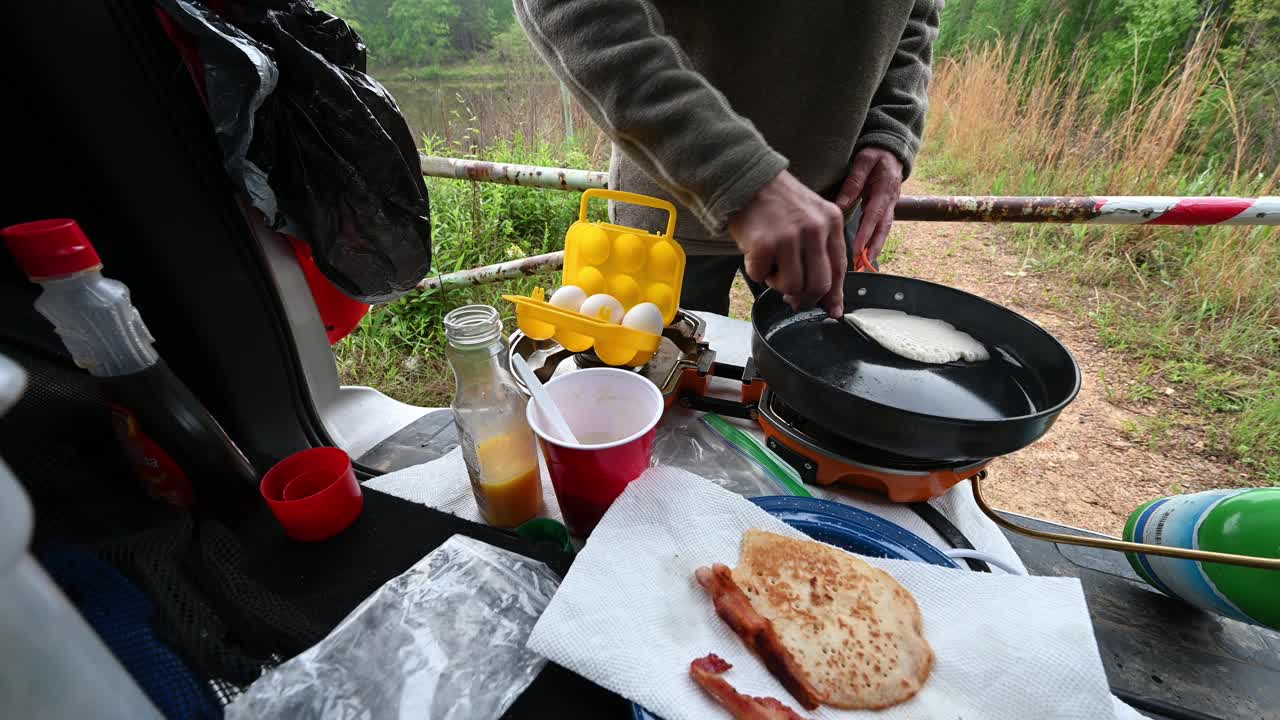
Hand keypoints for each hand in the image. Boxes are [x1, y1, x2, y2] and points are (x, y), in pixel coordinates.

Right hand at [729, 170, 846, 317]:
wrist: (746, 179)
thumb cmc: (777, 201)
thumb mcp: (811, 215)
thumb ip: (820, 249)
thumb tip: (824, 295)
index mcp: (831, 220)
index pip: (839, 268)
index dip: (835, 295)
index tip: (832, 311)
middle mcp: (814, 228)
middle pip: (818, 284)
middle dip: (805, 297)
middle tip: (792, 298)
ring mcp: (789, 237)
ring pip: (791, 286)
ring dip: (778, 283)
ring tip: (771, 263)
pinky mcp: (764, 245)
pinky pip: (762, 277)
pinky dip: (756, 272)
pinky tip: (754, 253)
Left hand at [836, 147, 902, 262]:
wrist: (894, 152)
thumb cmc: (877, 155)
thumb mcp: (864, 160)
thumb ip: (854, 181)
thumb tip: (840, 204)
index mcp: (885, 188)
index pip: (875, 214)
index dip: (867, 232)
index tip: (858, 247)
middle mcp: (890, 200)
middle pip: (883, 227)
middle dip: (874, 247)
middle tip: (864, 263)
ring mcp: (890, 206)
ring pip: (884, 230)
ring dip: (875, 247)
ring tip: (864, 264)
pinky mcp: (886, 209)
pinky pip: (881, 227)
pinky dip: (875, 240)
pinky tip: (866, 252)